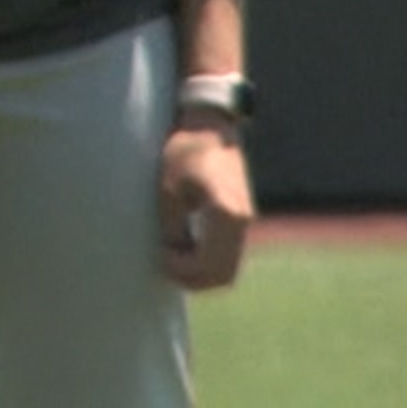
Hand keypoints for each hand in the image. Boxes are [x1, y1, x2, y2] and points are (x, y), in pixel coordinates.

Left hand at [158, 116, 252, 288]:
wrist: (209, 128)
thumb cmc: (184, 152)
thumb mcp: (169, 190)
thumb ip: (173, 228)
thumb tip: (175, 256)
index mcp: (225, 214)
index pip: (209, 265)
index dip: (183, 271)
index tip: (161, 256)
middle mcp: (241, 221)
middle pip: (223, 275)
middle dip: (193, 279)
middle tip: (165, 264)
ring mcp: (245, 221)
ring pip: (229, 268)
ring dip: (202, 272)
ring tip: (173, 256)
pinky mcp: (242, 218)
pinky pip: (229, 254)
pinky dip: (209, 261)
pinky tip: (185, 248)